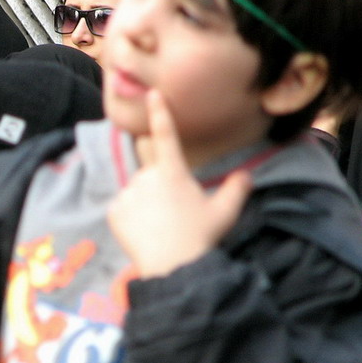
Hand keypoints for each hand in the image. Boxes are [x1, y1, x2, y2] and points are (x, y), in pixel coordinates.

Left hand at [108, 91, 251, 277]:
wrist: (172, 268)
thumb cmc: (201, 238)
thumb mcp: (225, 213)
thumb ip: (237, 190)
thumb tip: (247, 176)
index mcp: (173, 172)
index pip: (166, 135)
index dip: (160, 112)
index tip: (152, 94)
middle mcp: (147, 177)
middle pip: (151, 165)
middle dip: (159, 176)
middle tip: (173, 206)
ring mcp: (128, 193)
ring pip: (137, 190)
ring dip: (146, 200)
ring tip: (160, 226)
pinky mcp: (114, 211)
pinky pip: (123, 207)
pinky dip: (131, 216)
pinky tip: (145, 232)